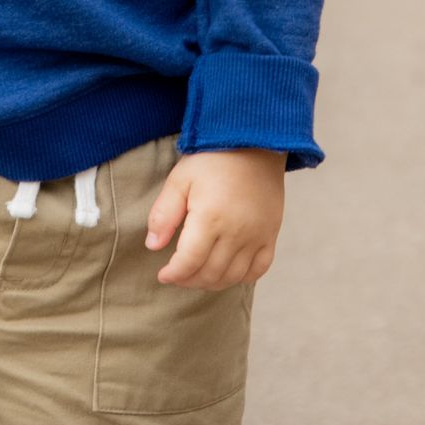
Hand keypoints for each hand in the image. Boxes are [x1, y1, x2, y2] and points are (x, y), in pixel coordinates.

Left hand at [145, 148, 286, 290]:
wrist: (255, 142)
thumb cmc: (212, 159)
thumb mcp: (180, 179)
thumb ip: (164, 214)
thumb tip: (153, 246)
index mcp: (210, 217)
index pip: (189, 261)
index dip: (173, 274)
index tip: (163, 275)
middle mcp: (236, 231)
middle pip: (210, 273)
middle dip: (189, 280)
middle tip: (177, 275)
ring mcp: (257, 234)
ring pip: (233, 276)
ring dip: (212, 282)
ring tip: (197, 275)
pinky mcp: (271, 233)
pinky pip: (259, 269)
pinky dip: (242, 277)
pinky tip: (226, 271)